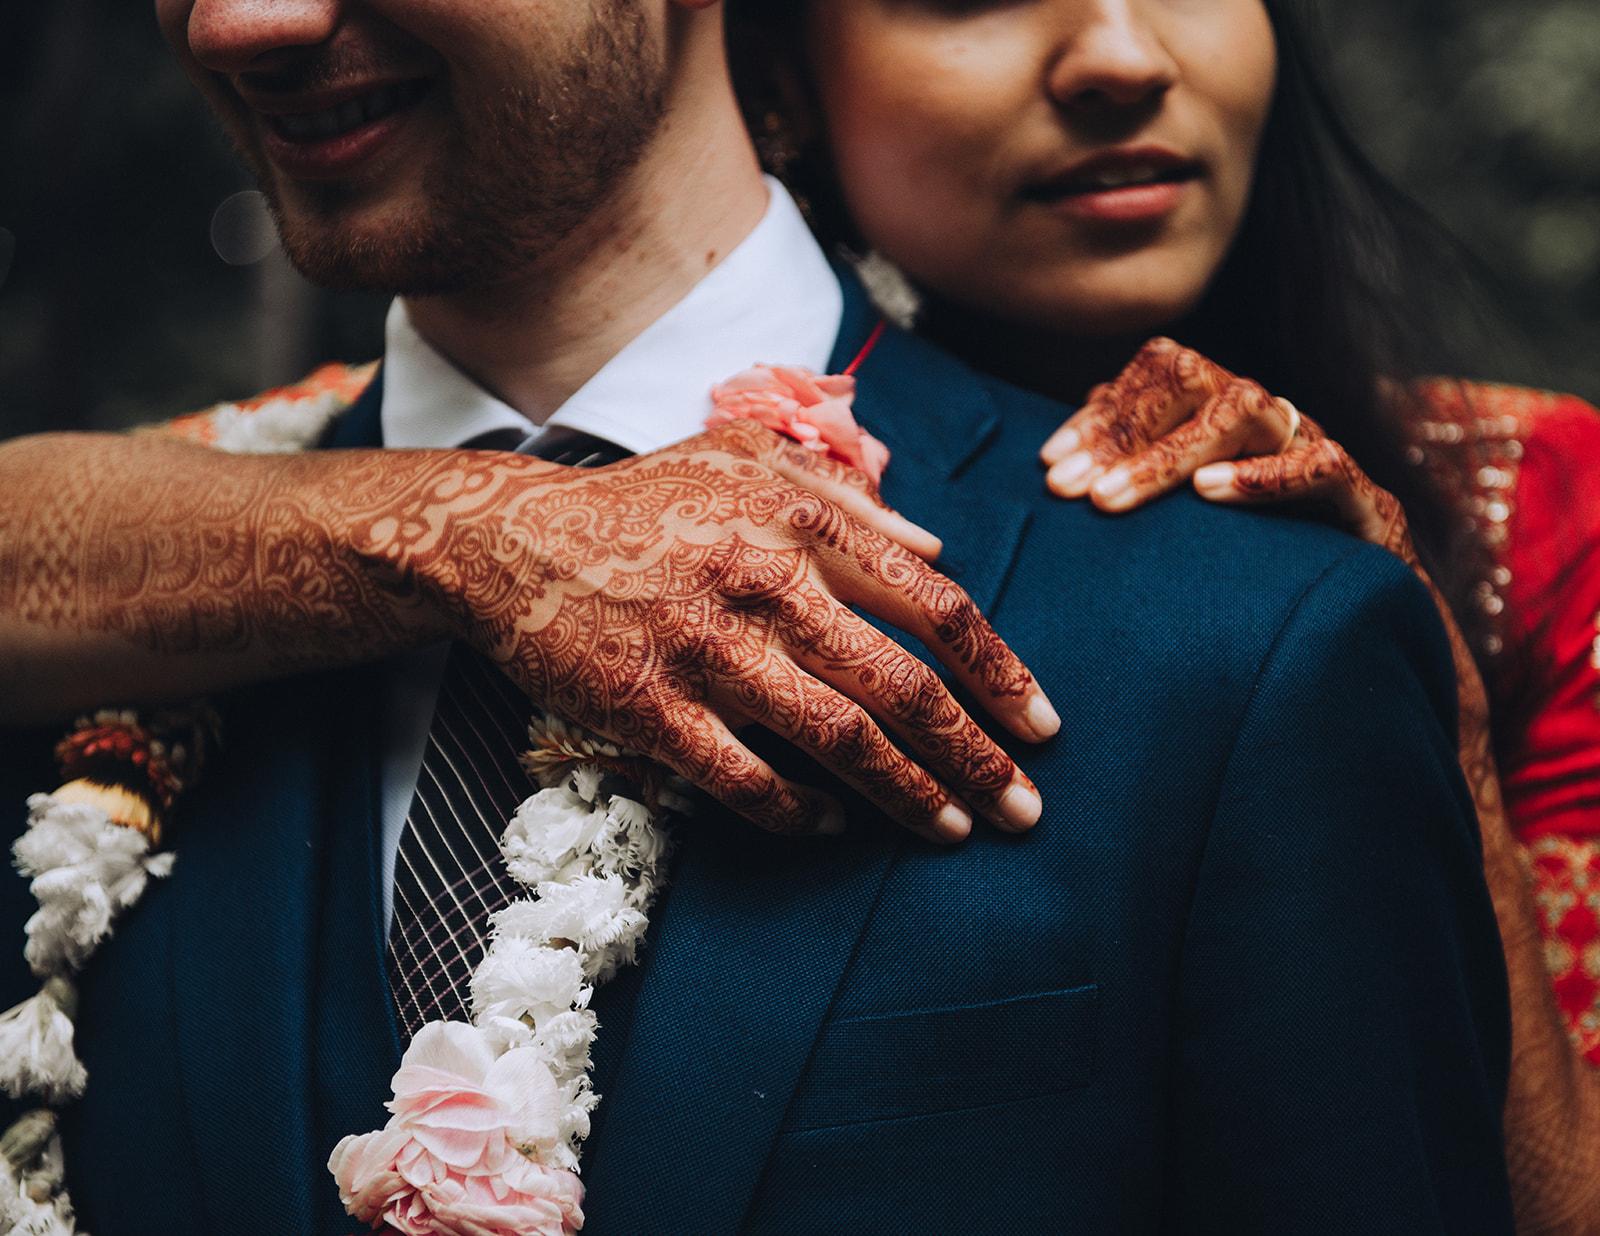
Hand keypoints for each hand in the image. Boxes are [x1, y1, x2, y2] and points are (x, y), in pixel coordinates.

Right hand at [347, 420, 1059, 842]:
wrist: (513, 541)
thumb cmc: (644, 503)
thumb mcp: (746, 460)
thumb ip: (848, 497)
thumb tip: (937, 547)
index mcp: (802, 521)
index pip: (933, 604)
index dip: (999, 671)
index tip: (1041, 723)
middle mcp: (765, 583)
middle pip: (900, 685)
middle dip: (976, 755)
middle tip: (1026, 808)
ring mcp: (706, 650)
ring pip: (836, 739)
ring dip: (907, 795)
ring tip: (954, 831)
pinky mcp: (649, 709)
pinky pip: (743, 779)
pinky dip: (799, 813)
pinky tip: (834, 829)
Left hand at [1039, 337, 1407, 556]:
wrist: (1364, 622)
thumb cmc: (1261, 565)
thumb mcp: (1187, 521)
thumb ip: (1135, 477)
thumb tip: (1062, 453)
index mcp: (1227, 414)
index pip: (1161, 373)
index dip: (1103, 414)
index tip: (1050, 465)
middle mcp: (1271, 420)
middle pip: (1195, 379)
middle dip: (1124, 432)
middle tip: (1071, 489)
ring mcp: (1316, 450)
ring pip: (1245, 410)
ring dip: (1171, 453)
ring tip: (1113, 497)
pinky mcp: (1365, 501)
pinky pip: (1320, 465)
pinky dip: (1263, 476)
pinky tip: (1209, 494)